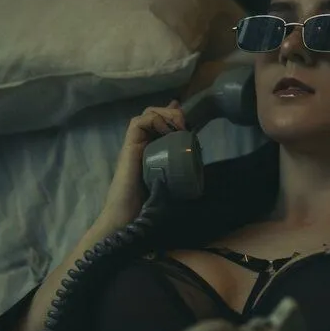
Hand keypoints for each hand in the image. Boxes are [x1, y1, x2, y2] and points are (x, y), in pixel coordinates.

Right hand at [103, 99, 185, 224]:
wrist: (130, 217)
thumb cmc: (150, 207)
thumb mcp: (173, 185)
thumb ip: (181, 175)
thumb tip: (200, 170)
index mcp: (152, 152)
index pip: (161, 126)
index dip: (174, 118)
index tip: (190, 119)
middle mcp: (142, 145)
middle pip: (154, 116)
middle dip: (172, 113)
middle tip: (186, 122)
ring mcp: (134, 145)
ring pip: (147, 115)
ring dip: (165, 114)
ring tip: (179, 124)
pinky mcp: (129, 147)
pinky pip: (138, 123)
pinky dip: (154, 120)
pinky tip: (168, 130)